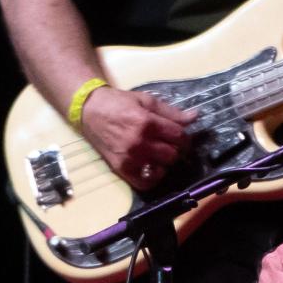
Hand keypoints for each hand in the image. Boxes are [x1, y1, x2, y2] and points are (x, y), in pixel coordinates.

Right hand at [80, 86, 196, 189]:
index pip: (179, 136)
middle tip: (170, 144)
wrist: (88, 110)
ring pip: (163, 168)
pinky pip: (145, 182)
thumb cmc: (118, 103)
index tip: (182, 137)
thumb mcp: (146, 100)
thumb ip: (172, 112)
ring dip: (165, 162)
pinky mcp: (121, 168)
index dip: (185, 137)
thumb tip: (195, 117)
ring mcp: (129, 158)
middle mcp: (139, 142)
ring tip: (160, 153)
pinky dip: (153, 177)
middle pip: (173, 154)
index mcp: (146, 122)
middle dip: (176, 149)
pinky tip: (152, 166)